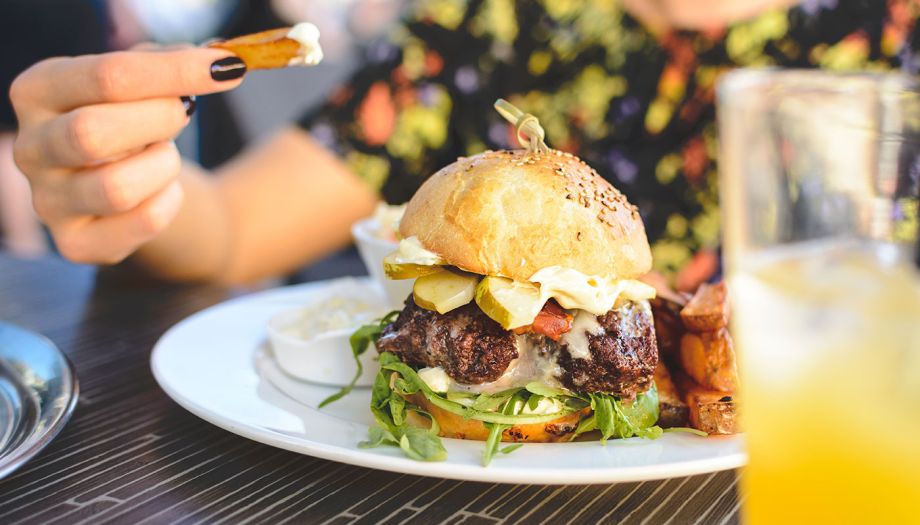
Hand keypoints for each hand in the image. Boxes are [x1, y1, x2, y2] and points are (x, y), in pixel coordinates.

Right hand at [10, 48, 245, 262]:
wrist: (139, 188)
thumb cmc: (137, 122)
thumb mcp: (145, 83)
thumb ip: (168, 65)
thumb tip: (213, 65)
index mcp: (38, 92)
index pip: (106, 76)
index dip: (172, 72)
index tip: (222, 71)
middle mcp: (30, 148)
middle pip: (92, 133)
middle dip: (157, 120)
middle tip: (183, 113)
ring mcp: (48, 201)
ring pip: (117, 187)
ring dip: (163, 165)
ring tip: (164, 156)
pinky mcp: (77, 243)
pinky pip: (141, 223)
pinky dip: (169, 202)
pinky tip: (163, 190)